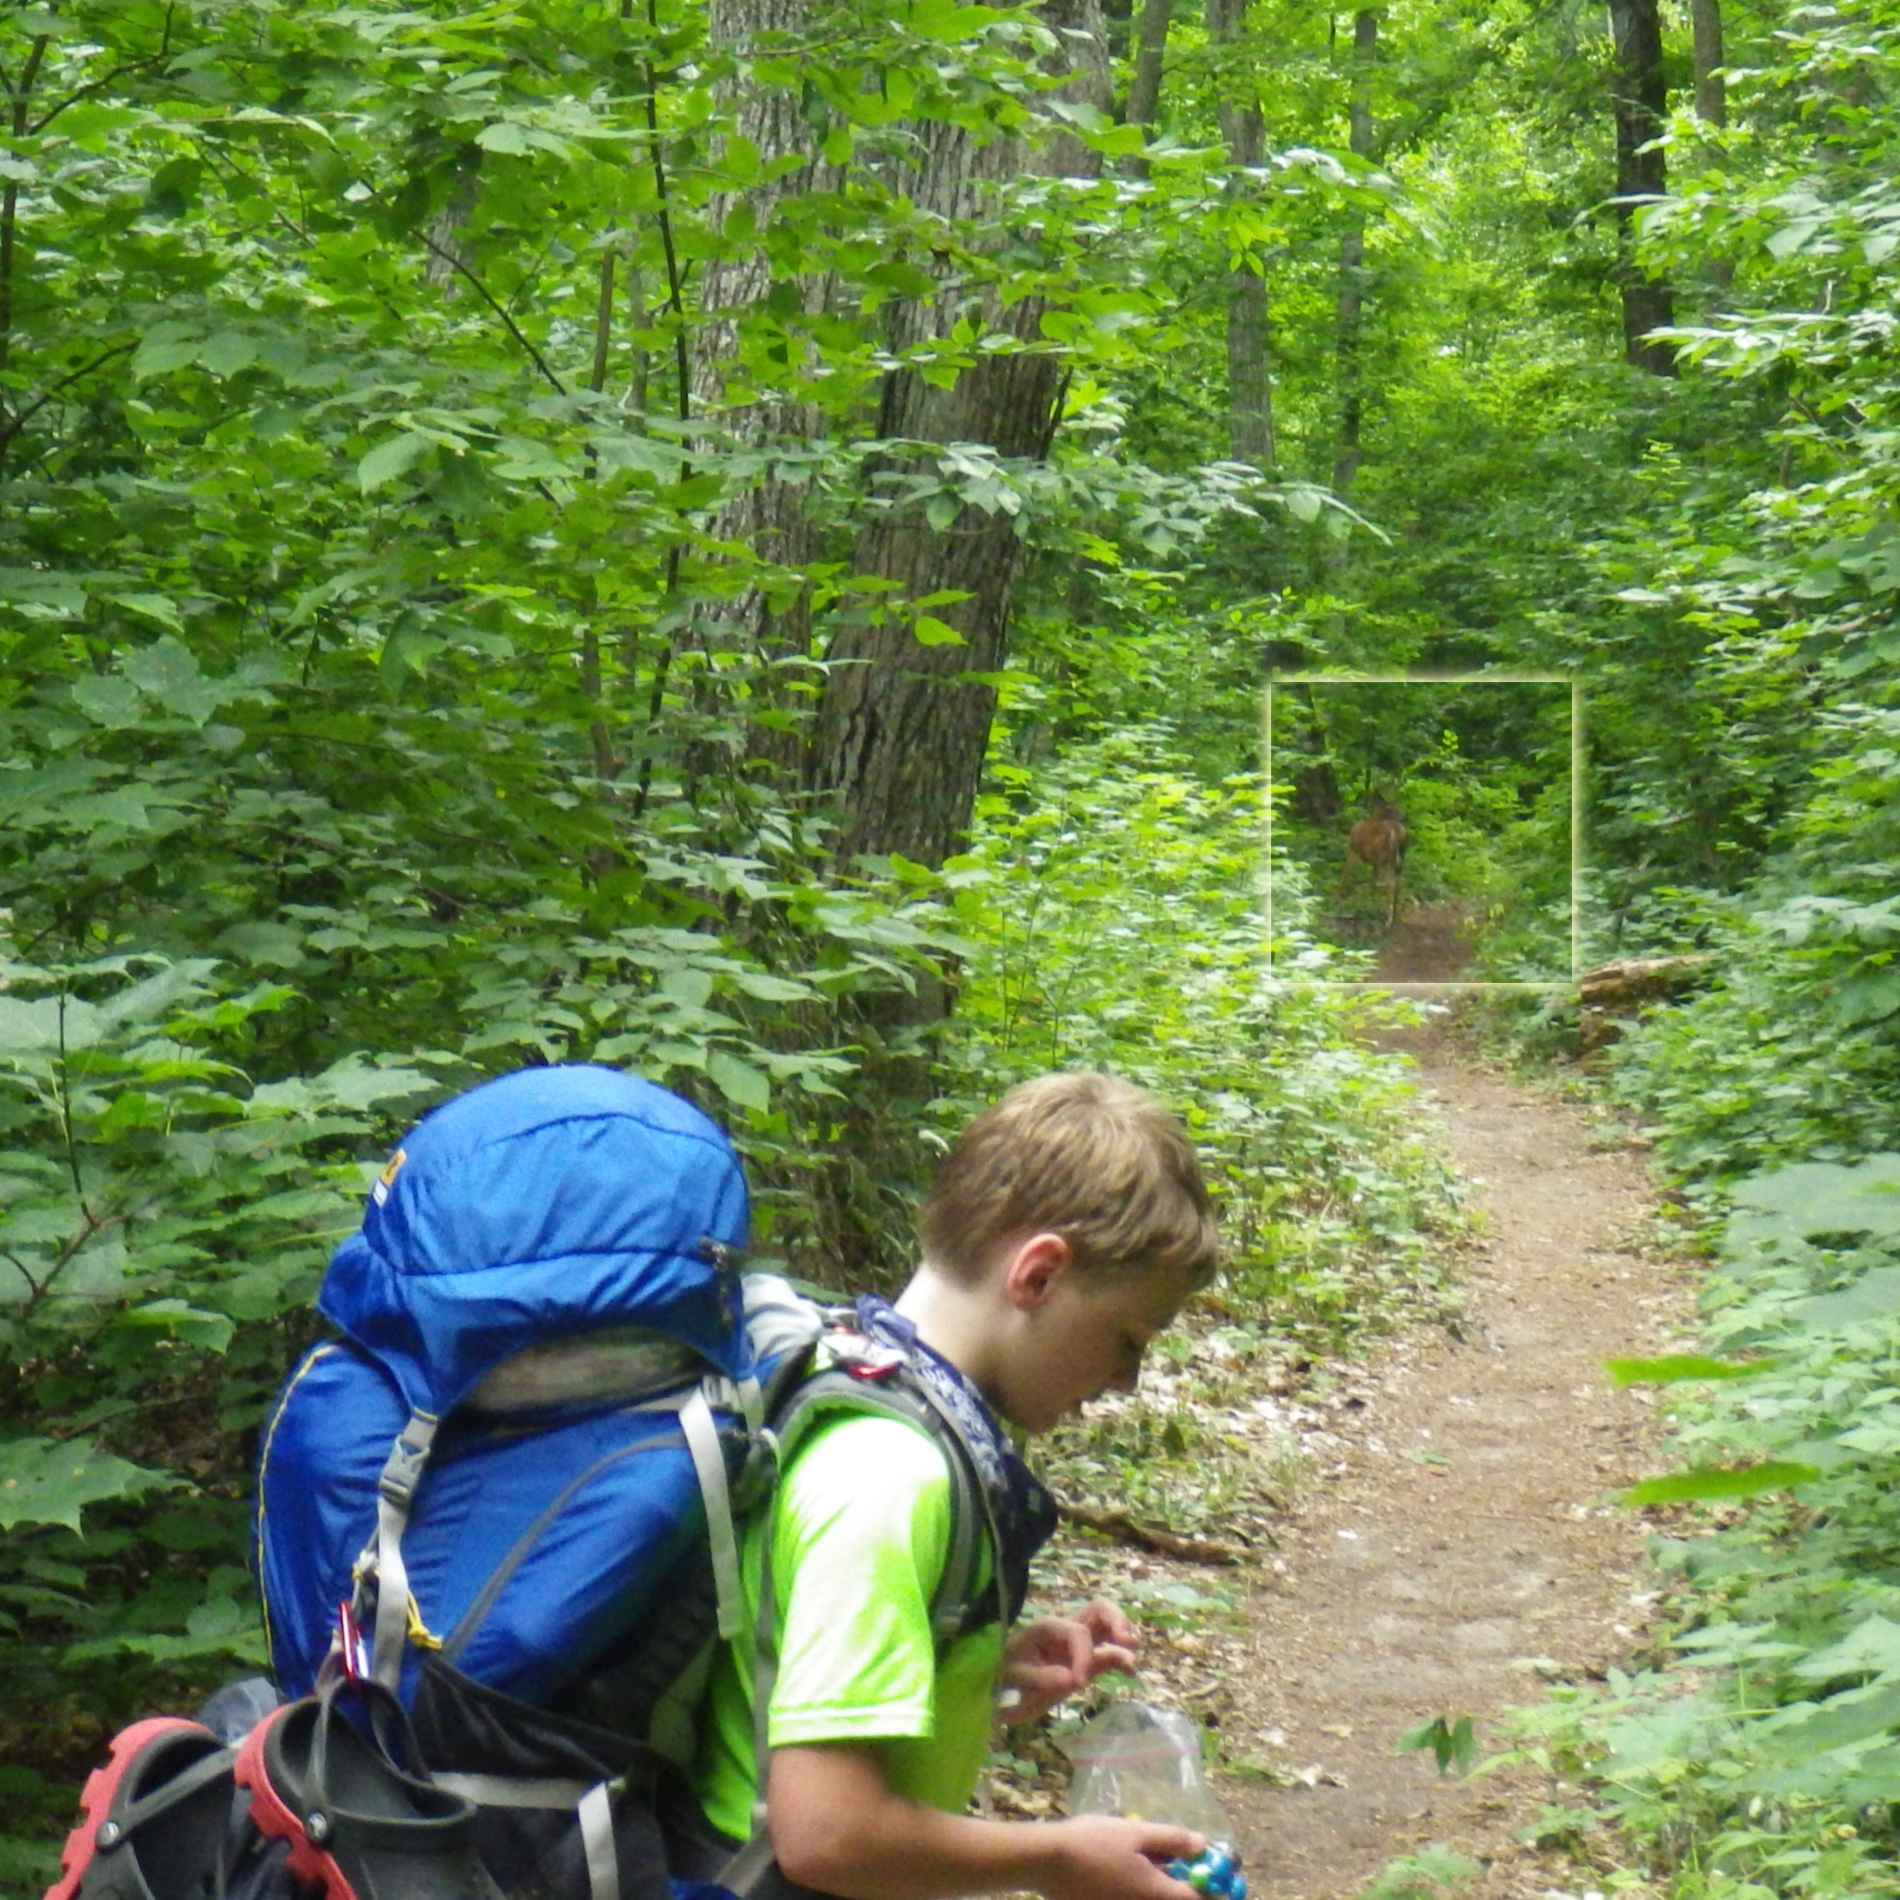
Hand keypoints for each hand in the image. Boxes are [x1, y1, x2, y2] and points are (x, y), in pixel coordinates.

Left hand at [1000, 1599, 1139, 1724]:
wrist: (998, 1685)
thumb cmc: (1004, 1676)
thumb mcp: (1014, 1678)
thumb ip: (1040, 1676)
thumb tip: (1073, 1678)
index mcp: (1047, 1628)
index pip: (1077, 1633)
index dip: (1083, 1656)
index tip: (1079, 1684)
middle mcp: (1066, 1630)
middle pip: (1099, 1609)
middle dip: (1118, 1621)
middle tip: (1128, 1643)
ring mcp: (1078, 1644)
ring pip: (1109, 1627)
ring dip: (1124, 1638)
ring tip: (1132, 1659)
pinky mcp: (1085, 1660)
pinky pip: (1108, 1651)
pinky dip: (1122, 1657)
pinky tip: (1130, 1674)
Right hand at [1037, 1814, 1204, 1899]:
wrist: (1048, 1861)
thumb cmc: (1094, 1842)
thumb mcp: (1135, 1832)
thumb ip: (1172, 1840)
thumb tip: (1203, 1845)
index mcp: (1157, 1893)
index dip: (1213, 1888)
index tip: (1218, 1875)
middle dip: (1189, 1889)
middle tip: (1190, 1870)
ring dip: (1167, 1889)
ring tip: (1162, 1867)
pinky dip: (1147, 1891)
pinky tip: (1137, 1874)